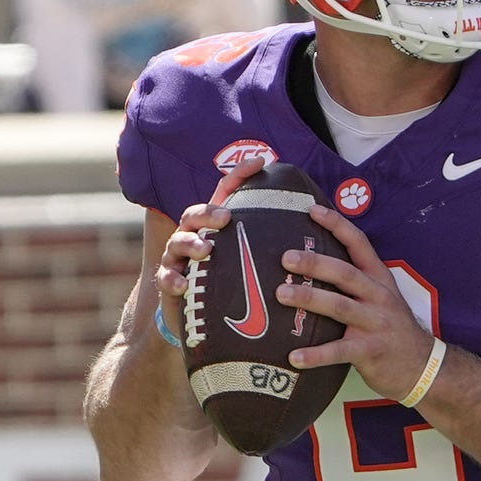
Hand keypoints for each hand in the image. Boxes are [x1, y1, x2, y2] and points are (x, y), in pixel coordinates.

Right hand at [157, 156, 262, 329]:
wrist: (199, 319)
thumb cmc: (231, 286)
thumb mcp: (252, 264)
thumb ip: (271, 247)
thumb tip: (315, 235)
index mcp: (216, 227)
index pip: (225, 195)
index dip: (239, 176)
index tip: (260, 162)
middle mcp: (194, 236)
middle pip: (194, 214)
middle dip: (208, 212)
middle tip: (226, 218)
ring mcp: (178, 258)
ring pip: (177, 242)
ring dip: (191, 243)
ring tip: (206, 249)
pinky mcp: (169, 282)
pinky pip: (165, 277)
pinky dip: (173, 280)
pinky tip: (183, 284)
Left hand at [283, 204, 439, 399]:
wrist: (423, 366)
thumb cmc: (392, 330)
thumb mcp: (381, 299)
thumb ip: (353, 284)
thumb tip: (309, 265)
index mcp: (379, 280)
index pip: (359, 245)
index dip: (337, 225)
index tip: (311, 210)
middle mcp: (379, 297)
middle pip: (345, 274)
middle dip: (315, 263)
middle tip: (286, 257)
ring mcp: (376, 324)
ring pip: (340, 307)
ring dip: (309, 298)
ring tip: (281, 294)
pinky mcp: (371, 351)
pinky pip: (339, 352)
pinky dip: (315, 355)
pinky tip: (294, 357)